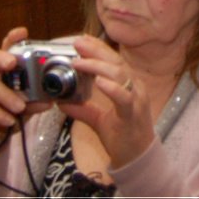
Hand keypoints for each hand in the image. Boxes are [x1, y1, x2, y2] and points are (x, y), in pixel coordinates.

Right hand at [0, 26, 42, 160]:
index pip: (7, 47)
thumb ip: (35, 99)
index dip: (13, 39)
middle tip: (12, 63)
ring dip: (6, 95)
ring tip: (20, 107)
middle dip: (1, 57)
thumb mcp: (26, 104)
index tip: (22, 32)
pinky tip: (9, 120)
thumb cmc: (9, 112)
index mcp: (3, 67)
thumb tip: (50, 99)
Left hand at [55, 34, 156, 168]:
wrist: (137, 158)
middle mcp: (135, 87)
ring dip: (98, 66)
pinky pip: (124, 98)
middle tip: (77, 44)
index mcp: (129, 85)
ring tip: (80, 62)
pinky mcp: (133, 114)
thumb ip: (82, 109)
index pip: (113, 60)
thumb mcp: (99, 119)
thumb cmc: (123, 135)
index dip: (98, 48)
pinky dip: (112, 88)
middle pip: (116, 62)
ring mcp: (136, 99)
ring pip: (120, 75)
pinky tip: (99, 82)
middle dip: (96, 51)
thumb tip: (60, 102)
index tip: (81, 39)